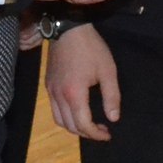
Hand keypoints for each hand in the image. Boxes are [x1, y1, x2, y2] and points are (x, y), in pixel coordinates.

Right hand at [45, 24, 120, 140]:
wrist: (68, 29)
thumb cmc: (91, 48)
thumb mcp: (108, 70)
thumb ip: (112, 96)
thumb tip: (113, 118)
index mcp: (74, 94)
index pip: (83, 124)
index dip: (96, 134)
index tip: (108, 134)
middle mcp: (59, 96)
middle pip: (70, 126)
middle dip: (87, 133)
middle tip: (102, 131)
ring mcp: (51, 91)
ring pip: (59, 120)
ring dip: (74, 127)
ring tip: (90, 124)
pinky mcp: (48, 85)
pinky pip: (54, 110)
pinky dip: (66, 117)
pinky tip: (78, 111)